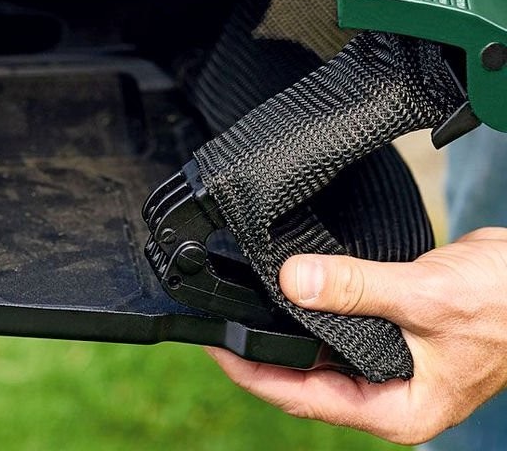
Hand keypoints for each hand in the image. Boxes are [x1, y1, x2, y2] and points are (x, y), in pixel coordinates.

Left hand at [205, 229, 506, 444]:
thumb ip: (356, 291)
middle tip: (214, 314)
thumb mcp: (423, 299)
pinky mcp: (388, 329)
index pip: (301, 397)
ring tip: (237, 297)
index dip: (251, 372)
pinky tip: (284, 284)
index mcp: (394, 409)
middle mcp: (385, 390)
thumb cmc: (502, 307)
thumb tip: (292, 282)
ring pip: (317, 346)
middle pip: (302, 375)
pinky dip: (309, 304)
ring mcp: (386, 361)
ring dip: (283, 323)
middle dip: (258, 348)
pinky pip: (335, 320)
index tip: (212, 345)